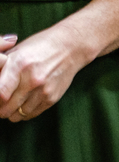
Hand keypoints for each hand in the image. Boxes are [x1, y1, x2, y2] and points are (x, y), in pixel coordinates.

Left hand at [0, 0, 118, 121]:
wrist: (69, 49)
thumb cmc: (39, 47)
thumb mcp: (16, 52)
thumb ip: (2, 67)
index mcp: (18, 65)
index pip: (1, 92)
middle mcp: (31, 80)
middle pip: (8, 106)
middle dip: (1, 110)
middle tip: (0, 107)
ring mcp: (43, 91)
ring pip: (20, 113)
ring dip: (12, 114)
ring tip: (9, 108)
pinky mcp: (52, 98)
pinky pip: (33, 113)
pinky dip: (24, 113)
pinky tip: (21, 108)